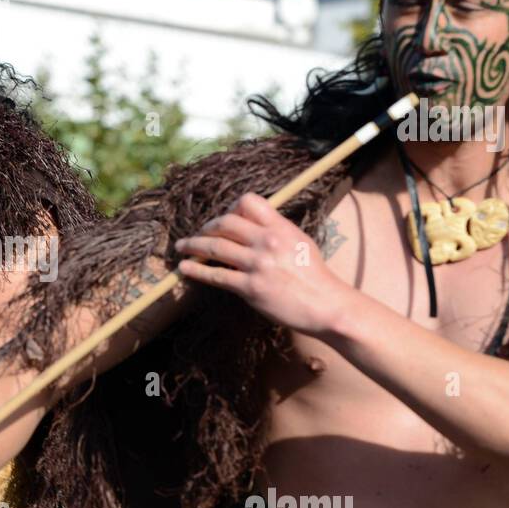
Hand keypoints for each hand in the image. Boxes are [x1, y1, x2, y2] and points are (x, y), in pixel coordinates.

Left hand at [174, 193, 353, 337]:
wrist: (327, 305)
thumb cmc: (315, 276)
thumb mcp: (300, 242)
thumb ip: (276, 232)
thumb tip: (252, 227)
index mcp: (281, 227)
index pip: (248, 202)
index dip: (231, 208)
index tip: (225, 218)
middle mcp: (267, 241)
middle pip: (225, 222)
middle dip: (207, 227)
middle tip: (199, 234)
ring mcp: (257, 264)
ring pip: (214, 247)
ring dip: (193, 245)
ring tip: (182, 248)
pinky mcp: (250, 288)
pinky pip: (216, 276)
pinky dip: (196, 271)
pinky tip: (185, 269)